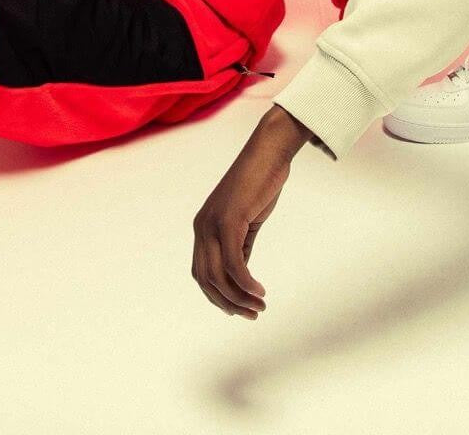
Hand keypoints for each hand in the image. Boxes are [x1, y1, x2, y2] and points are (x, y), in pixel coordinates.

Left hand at [191, 105, 308, 318]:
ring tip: (259, 307)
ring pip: (218, 275)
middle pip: (206, 280)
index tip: (239, 310)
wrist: (267, 154)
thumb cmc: (259, 184)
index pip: (201, 274)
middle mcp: (202, 227)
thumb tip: (241, 274)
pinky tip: (259, 291)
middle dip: (228, 304)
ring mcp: (213, 223)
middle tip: (253, 314)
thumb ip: (240, 246)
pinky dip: (245, 283)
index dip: (217, 297)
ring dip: (239, 298)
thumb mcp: (245, 221)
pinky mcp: (229, 220)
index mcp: (203, 228)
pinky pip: (233, 262)